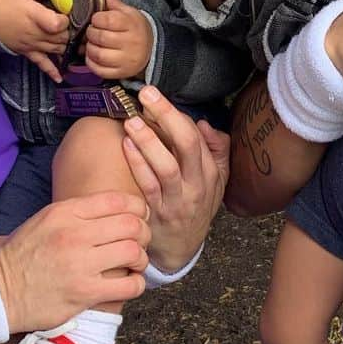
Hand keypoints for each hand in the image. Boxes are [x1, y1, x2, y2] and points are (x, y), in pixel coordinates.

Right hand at [0, 0, 69, 80]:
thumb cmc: (3, 3)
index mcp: (35, 16)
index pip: (57, 24)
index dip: (66, 20)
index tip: (68, 15)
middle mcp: (35, 33)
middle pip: (61, 38)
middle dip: (71, 33)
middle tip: (76, 28)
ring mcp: (32, 45)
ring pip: (57, 50)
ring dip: (68, 48)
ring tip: (79, 46)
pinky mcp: (28, 52)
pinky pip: (42, 64)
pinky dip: (52, 72)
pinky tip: (60, 78)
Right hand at [0, 191, 149, 331]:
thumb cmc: (22, 255)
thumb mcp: (44, 220)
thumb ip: (77, 212)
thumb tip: (115, 208)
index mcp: (64, 212)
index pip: (117, 200)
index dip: (137, 208)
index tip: (139, 218)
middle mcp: (74, 234)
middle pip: (131, 225)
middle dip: (144, 233)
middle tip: (140, 243)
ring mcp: (80, 264)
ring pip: (134, 253)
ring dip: (141, 259)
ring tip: (135, 265)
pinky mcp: (84, 293)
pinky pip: (128, 286)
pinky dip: (137, 285)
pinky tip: (130, 284)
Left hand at [85, 0, 153, 79]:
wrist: (151, 49)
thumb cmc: (134, 28)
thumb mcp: (126, 11)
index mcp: (131, 24)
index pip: (106, 20)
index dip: (96, 19)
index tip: (97, 19)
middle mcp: (130, 43)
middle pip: (100, 37)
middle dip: (91, 33)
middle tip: (92, 31)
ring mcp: (126, 60)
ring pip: (97, 54)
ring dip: (89, 48)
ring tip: (93, 43)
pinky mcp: (121, 73)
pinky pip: (99, 70)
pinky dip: (91, 62)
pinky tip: (93, 55)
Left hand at [122, 86, 228, 271]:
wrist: (181, 249)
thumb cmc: (195, 206)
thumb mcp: (215, 180)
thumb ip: (216, 150)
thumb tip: (204, 124)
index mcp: (210, 173)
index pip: (196, 138)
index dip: (176, 115)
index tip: (155, 97)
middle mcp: (197, 186)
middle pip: (187, 146)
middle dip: (167, 116)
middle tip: (147, 95)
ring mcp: (177, 201)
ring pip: (167, 167)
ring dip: (149, 141)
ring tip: (132, 120)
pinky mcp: (157, 214)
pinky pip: (148, 187)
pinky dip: (137, 164)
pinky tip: (126, 145)